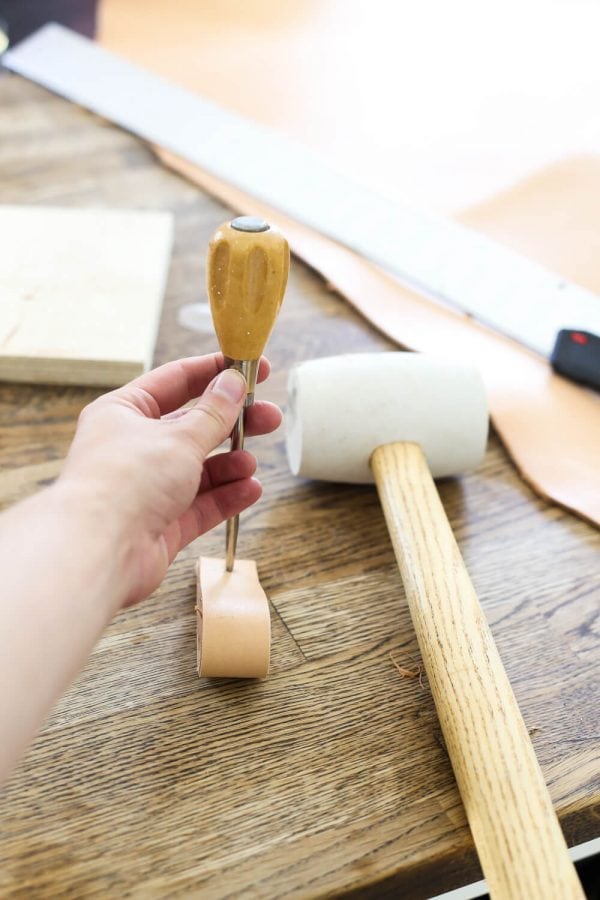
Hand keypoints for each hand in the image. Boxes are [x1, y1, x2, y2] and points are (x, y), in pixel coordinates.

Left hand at [59, 353, 280, 606]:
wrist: (100, 551)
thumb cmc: (125, 482)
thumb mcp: (180, 436)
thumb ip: (214, 413)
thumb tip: (233, 383)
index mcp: (124, 412)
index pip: (176, 381)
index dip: (217, 372)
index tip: (253, 367)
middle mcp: (132, 448)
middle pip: (192, 427)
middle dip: (232, 423)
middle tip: (269, 417)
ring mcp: (146, 488)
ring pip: (199, 469)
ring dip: (229, 464)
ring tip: (249, 463)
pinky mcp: (159, 524)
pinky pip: (200, 505)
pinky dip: (225, 496)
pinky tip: (249, 490)